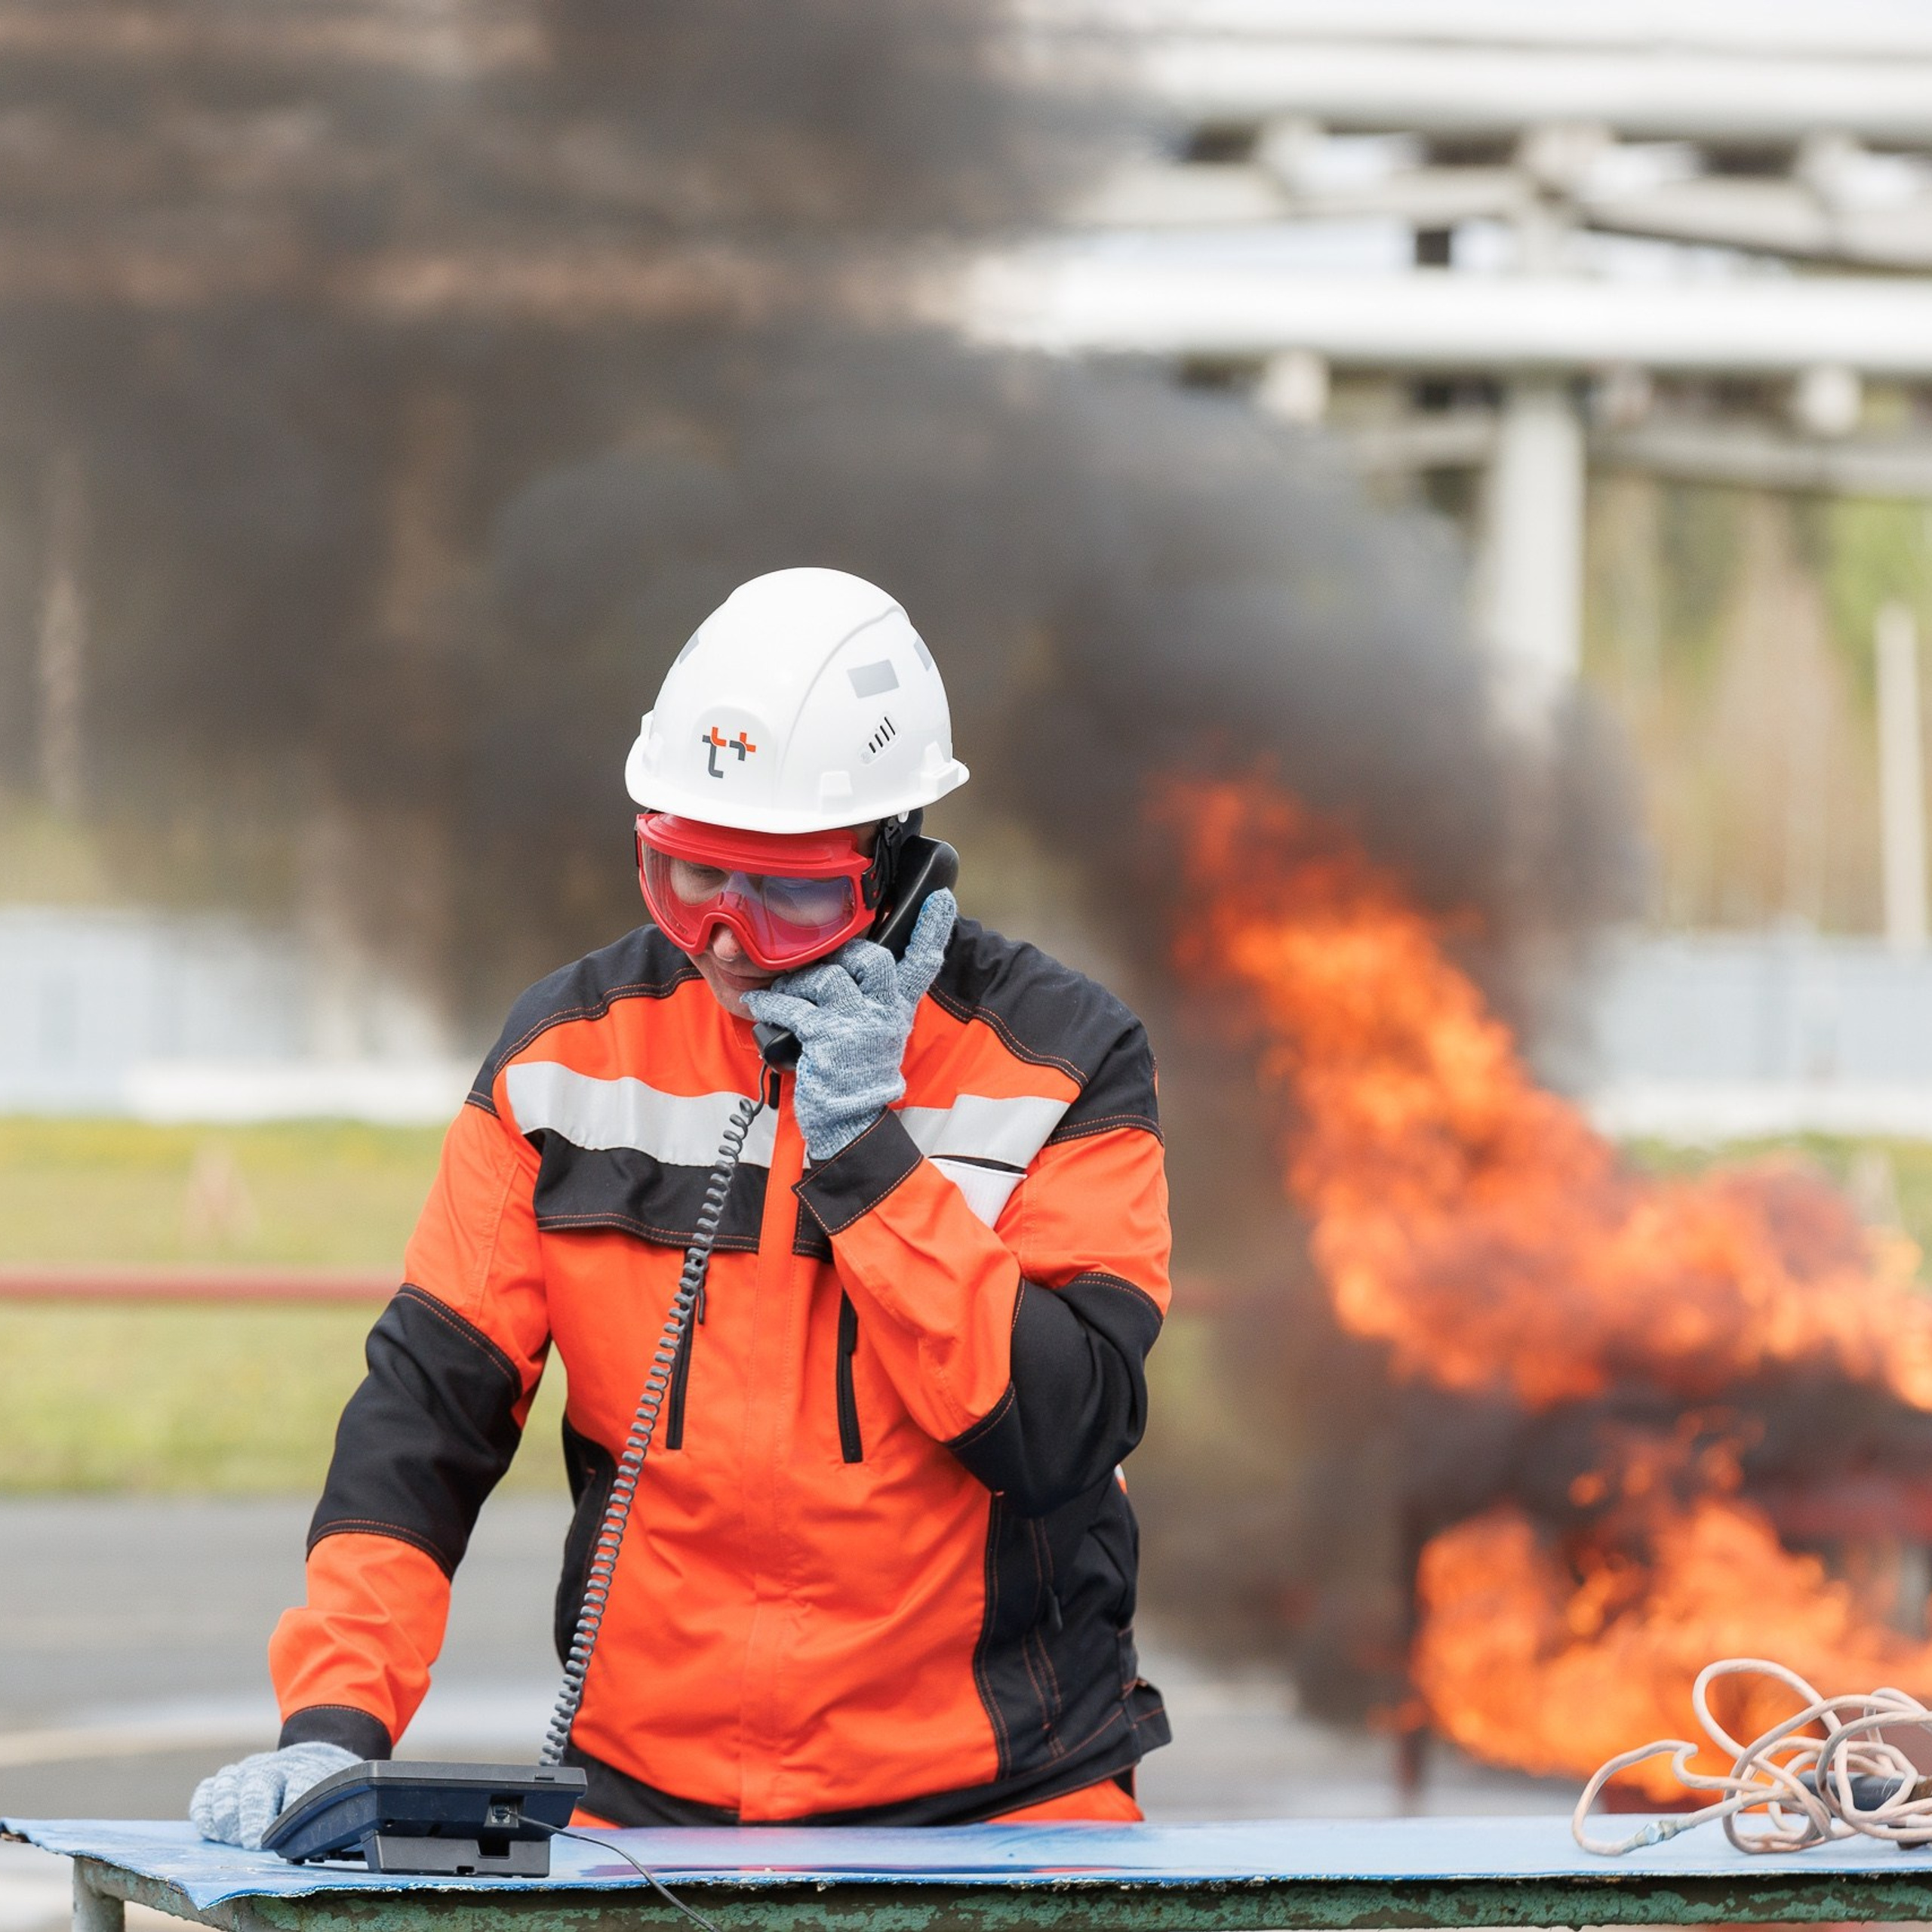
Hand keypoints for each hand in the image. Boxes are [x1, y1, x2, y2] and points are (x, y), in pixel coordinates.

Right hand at [189, 1741, 358, 1847]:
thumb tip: (327, 1842)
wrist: (309, 1758)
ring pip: (227, 1787)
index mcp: (309, 1770)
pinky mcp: (226, 1781)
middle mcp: (274, 1768)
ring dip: (227, 1819)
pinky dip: (205, 1814)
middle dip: (253, 1820)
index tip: (282, 1835)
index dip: (291, 1809)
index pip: (302, 1784)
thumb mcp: (336, 1797)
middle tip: (253, 1844)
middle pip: (257, 1787)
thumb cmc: (321, 1789)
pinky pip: (205, 1793)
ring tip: (234, 1840)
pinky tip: (216, 1832)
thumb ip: (330, 1816)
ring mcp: (247, 1771)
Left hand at [744, 890, 955, 1160]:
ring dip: (800, 979)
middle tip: (825, 966)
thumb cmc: (856, 1076)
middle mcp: (883, 1014)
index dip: (932, 931)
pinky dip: (771, 1002)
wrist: (849, 1122)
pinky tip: (758, 1002)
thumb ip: (872, 1002)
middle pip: (874, 958)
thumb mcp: (876, 1035)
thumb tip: (846, 966)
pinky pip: (795, 1006)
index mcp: (897, 1010)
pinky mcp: (827, 1039)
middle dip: (846, 953)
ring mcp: (857, 1025)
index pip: (922, 964)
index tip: (942, 899)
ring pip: (830, 976)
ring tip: (785, 989)